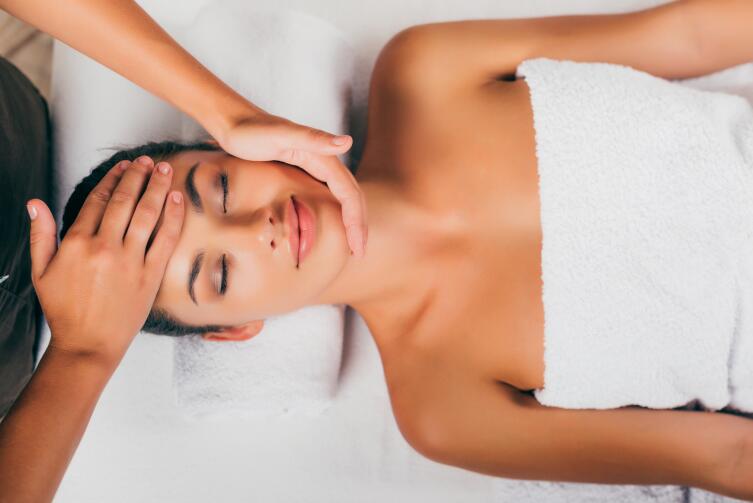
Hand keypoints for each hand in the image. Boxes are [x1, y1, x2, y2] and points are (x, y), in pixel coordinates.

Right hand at [27, 157, 183, 363]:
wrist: (88, 344)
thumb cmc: (65, 310)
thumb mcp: (41, 271)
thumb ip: (41, 234)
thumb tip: (35, 204)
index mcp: (77, 243)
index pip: (97, 200)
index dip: (112, 179)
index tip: (123, 166)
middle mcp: (104, 248)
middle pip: (124, 201)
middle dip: (137, 176)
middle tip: (147, 161)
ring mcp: (130, 261)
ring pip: (146, 214)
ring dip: (157, 187)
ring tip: (165, 170)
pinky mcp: (150, 275)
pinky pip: (166, 238)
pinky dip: (173, 216)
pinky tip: (178, 199)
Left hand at [215, 110, 367, 257]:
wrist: (232, 120)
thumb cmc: (250, 131)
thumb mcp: (280, 135)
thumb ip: (314, 138)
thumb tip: (347, 141)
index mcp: (323, 157)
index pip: (350, 194)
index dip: (356, 222)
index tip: (357, 247)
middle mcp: (324, 160)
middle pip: (352, 196)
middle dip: (359, 225)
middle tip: (359, 253)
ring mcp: (315, 165)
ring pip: (343, 196)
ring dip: (352, 220)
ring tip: (353, 244)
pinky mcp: (305, 169)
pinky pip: (330, 194)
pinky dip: (337, 212)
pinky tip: (333, 225)